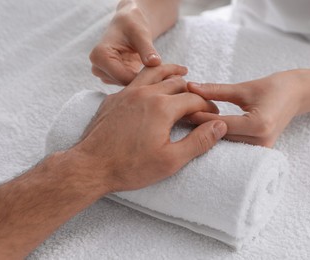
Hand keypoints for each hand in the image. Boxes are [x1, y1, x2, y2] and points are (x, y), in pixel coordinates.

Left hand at [70, 64, 226, 191]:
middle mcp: (146, 93)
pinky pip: (136, 80)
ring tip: (182, 73)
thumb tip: (219, 126)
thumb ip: (199, 141)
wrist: (90, 166)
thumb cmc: (130, 167)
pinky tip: (151, 86)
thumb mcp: (171, 160)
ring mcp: (128, 93)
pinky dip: (150, 79)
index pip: (194, 99)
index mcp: (162, 107)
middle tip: (200, 101)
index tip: (213, 115)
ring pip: (154, 73)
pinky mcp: (115, 98)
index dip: (208, 107)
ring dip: (171, 73)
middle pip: (177, 82)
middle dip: (193, 91)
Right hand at [89, 0, 161, 85]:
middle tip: (161, 73)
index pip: (122, 77)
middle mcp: (97, 67)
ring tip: (153, 70)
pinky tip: (147, 72)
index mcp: (99, 55)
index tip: (160, 74)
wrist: (128, 24)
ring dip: (141, 81)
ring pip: (126, 87)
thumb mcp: (141, 34)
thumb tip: (155, 63)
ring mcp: (103, 75)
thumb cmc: (133, 25)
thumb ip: (147, 49)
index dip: (142, 78)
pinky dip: (139, 81)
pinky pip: (128, 86)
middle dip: (142, 80)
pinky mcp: (111, 79)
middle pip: (124, 83)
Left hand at [187, 71, 302, 147]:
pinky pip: (234, 145)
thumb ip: (216, 90)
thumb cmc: (275, 87)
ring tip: (188, 124)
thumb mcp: (244, 88)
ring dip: (208, 134)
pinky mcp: (260, 150)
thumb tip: (190, 87)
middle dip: (200, 127)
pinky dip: (220, 137)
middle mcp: (261, 141)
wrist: (298, 95)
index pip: (220, 123)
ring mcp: (261, 149)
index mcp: (258, 124)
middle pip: (221, 136)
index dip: (199, 117)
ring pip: (226, 143)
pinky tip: (205, 130)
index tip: (181, 111)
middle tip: (179, 119)